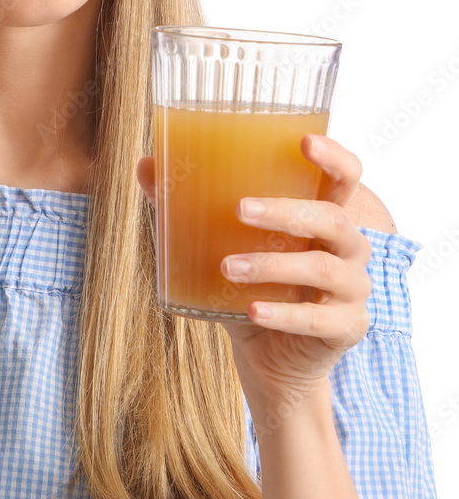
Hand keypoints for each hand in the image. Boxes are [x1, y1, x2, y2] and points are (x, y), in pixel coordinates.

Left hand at [136, 135, 384, 407]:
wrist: (267, 356)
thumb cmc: (247, 285)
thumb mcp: (216, 242)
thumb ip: (185, 204)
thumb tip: (144, 165)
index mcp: (322, 216)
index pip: (345, 177)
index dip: (334, 157)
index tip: (304, 142)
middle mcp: (347, 248)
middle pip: (333, 218)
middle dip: (285, 211)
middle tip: (238, 208)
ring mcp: (353, 289)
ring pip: (323, 268)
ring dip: (272, 266)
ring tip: (227, 267)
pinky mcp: (347, 328)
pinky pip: (319, 320)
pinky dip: (284, 315)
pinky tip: (253, 311)